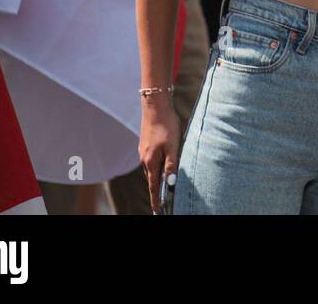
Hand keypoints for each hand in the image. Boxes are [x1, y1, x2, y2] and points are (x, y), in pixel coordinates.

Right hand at [139, 97, 180, 213]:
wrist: (155, 106)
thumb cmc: (167, 125)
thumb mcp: (173, 146)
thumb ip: (172, 165)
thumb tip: (171, 183)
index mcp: (151, 161)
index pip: (154, 186)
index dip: (156, 199)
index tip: (157, 211)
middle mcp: (145, 158)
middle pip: (151, 179)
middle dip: (156, 191)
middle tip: (161, 203)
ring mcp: (144, 151)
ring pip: (151, 170)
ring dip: (156, 179)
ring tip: (162, 188)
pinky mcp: (146, 144)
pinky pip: (151, 161)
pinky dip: (155, 168)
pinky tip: (160, 166)